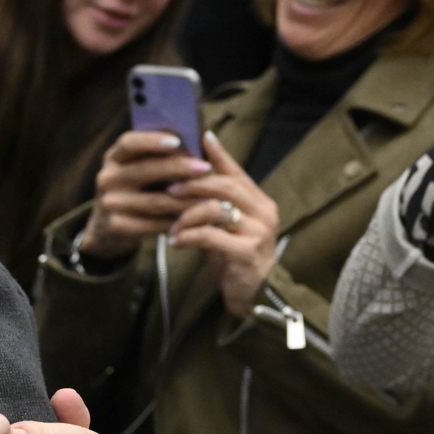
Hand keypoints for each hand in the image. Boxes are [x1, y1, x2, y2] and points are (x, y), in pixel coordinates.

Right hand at [77, 130, 213, 259]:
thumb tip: (198, 141)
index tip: (178, 141)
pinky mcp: (115, 226)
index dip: (152, 141)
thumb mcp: (140, 168)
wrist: (109, 226)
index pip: (129, 142)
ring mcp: (109, 203)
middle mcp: (107, 177)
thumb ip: (160, 156)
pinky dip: (174, 222)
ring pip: (154, 201)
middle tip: (205, 168)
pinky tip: (192, 219)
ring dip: (184, 200)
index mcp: (114, 157)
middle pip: (145, 170)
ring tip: (207, 197)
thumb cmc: (136, 189)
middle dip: (178, 168)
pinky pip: (151, 224)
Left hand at [165, 133, 278, 317]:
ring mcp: (258, 232)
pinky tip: (176, 242)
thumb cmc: (235, 260)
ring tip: (172, 225)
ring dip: (187, 214)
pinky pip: (211, 235)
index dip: (219, 154)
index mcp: (260, 203)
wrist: (255, 297)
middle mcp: (264, 213)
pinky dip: (189, 236)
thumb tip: (186, 181)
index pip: (237, 172)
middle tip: (169, 189)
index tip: (201, 136)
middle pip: (225, 185)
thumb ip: (213, 205)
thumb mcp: (225, 228)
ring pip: (215, 208)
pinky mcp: (247, 252)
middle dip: (193, 184)